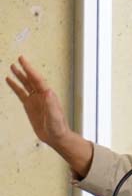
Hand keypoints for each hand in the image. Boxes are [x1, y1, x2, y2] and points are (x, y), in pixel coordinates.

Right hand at [6, 56, 93, 177]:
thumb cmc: (58, 127)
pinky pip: (20, 93)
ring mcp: (35, 99)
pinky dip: (15, 86)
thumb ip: (52, 104)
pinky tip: (10, 81)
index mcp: (48, 95)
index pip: (37, 79)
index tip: (23, 61)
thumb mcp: (55, 116)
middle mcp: (41, 95)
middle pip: (31, 79)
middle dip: (25, 69)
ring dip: (19, 76)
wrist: (55, 137)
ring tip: (12, 67)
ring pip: (25, 84)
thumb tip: (48, 91)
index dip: (30, 69)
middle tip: (19, 59)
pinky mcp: (29, 106)